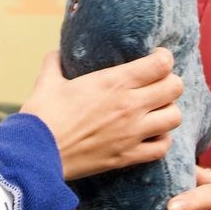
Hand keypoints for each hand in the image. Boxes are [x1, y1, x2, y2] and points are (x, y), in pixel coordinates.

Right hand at [23, 49, 183, 179]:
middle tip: (158, 85)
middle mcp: (130, 105)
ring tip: (156, 112)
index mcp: (115, 81)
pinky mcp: (128, 156)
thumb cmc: (41, 115)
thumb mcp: (47, 81)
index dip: (164, 58)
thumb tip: (56, 53)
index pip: (161, 63)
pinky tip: (150, 136)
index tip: (156, 60)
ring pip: (174, 117)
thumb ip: (55, 62)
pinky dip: (161, 141)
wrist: (35, 154)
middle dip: (170, 83)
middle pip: (175, 87)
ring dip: (168, 112)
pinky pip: (162, 147)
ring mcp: (132, 133)